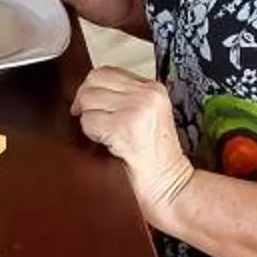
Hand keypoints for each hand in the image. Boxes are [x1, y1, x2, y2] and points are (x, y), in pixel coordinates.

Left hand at [70, 65, 196, 230]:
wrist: (171, 184)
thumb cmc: (156, 158)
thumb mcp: (147, 117)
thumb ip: (123, 99)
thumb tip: (86, 91)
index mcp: (153, 88)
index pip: (106, 72)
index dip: (90, 88)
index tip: (89, 106)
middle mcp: (146, 94)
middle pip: (93, 81)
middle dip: (85, 102)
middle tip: (92, 121)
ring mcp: (136, 108)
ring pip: (88, 100)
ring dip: (89, 120)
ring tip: (106, 136)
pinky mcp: (125, 126)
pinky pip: (89, 121)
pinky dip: (91, 135)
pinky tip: (108, 144)